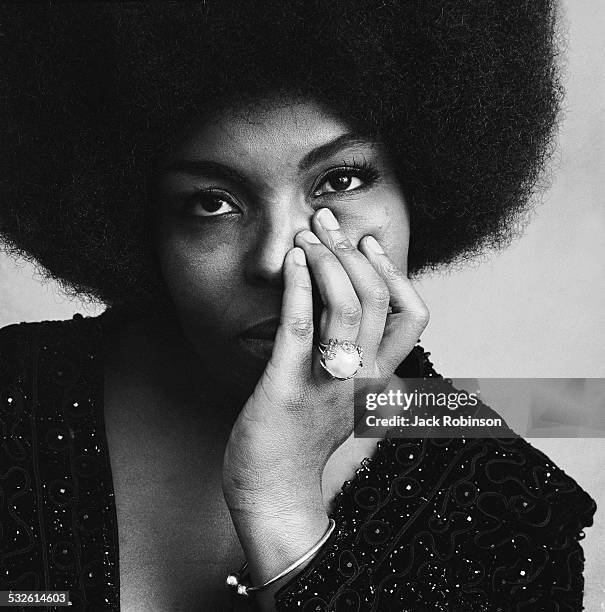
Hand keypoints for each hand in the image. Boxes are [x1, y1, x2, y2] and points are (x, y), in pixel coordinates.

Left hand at [222, 207, 428, 598]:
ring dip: (330, 261)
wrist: (274, 492)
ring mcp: (328, 382)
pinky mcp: (288, 387)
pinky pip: (300, 328)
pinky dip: (300, 286)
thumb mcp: (345, 400)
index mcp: (380, 378)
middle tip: (329, 221)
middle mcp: (363, 377)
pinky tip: (295, 258)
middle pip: (380, 299)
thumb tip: (362, 329)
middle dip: (354, 251)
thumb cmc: (304, 441)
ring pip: (349, 308)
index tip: (367, 241)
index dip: (394, 270)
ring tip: (311, 232)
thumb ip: (360, 365)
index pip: (413, 314)